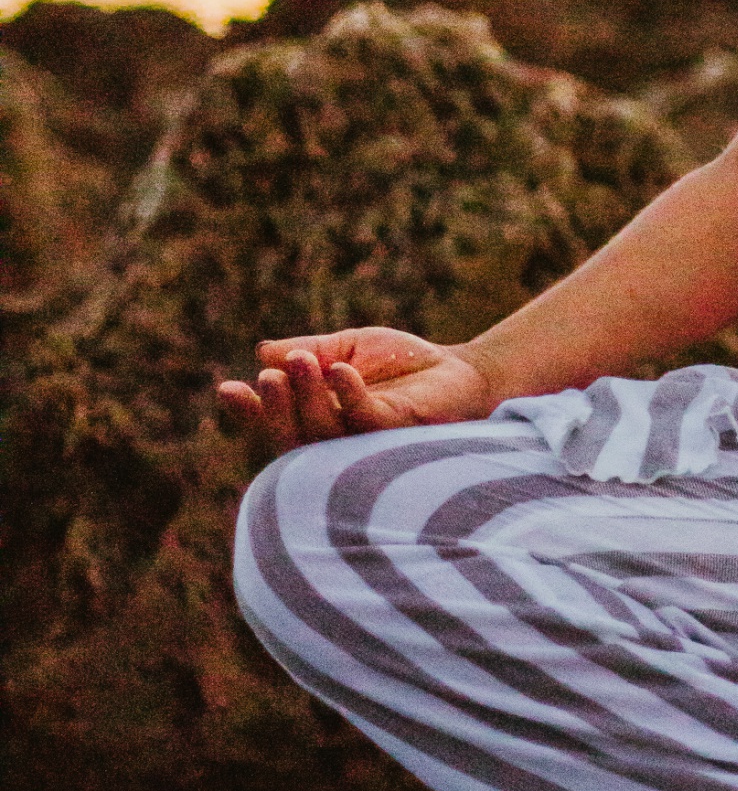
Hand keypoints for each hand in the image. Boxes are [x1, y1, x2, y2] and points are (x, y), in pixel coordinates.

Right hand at [217, 329, 491, 456]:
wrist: (459, 370)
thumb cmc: (400, 364)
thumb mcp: (347, 347)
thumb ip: (310, 351)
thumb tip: (264, 352)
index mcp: (316, 419)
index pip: (274, 421)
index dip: (248, 411)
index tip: (226, 389)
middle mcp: (335, 440)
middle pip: (292, 435)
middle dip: (275, 407)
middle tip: (268, 377)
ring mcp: (364, 443)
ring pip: (323, 432)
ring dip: (307, 397)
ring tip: (300, 362)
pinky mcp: (397, 433)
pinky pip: (365, 420)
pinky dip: (348, 396)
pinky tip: (340, 370)